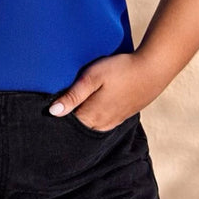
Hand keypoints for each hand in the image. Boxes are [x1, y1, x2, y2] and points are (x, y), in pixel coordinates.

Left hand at [48, 52, 164, 130]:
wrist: (154, 69)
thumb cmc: (120, 69)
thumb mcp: (93, 77)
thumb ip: (73, 95)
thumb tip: (53, 112)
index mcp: (92, 114)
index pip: (68, 125)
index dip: (57, 120)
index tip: (45, 115)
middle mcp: (103, 122)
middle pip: (80, 129)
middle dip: (68, 125)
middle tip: (57, 115)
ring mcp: (116, 120)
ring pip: (93, 128)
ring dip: (82, 123)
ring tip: (72, 114)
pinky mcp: (124, 114)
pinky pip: (104, 124)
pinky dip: (95, 121)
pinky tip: (92, 112)